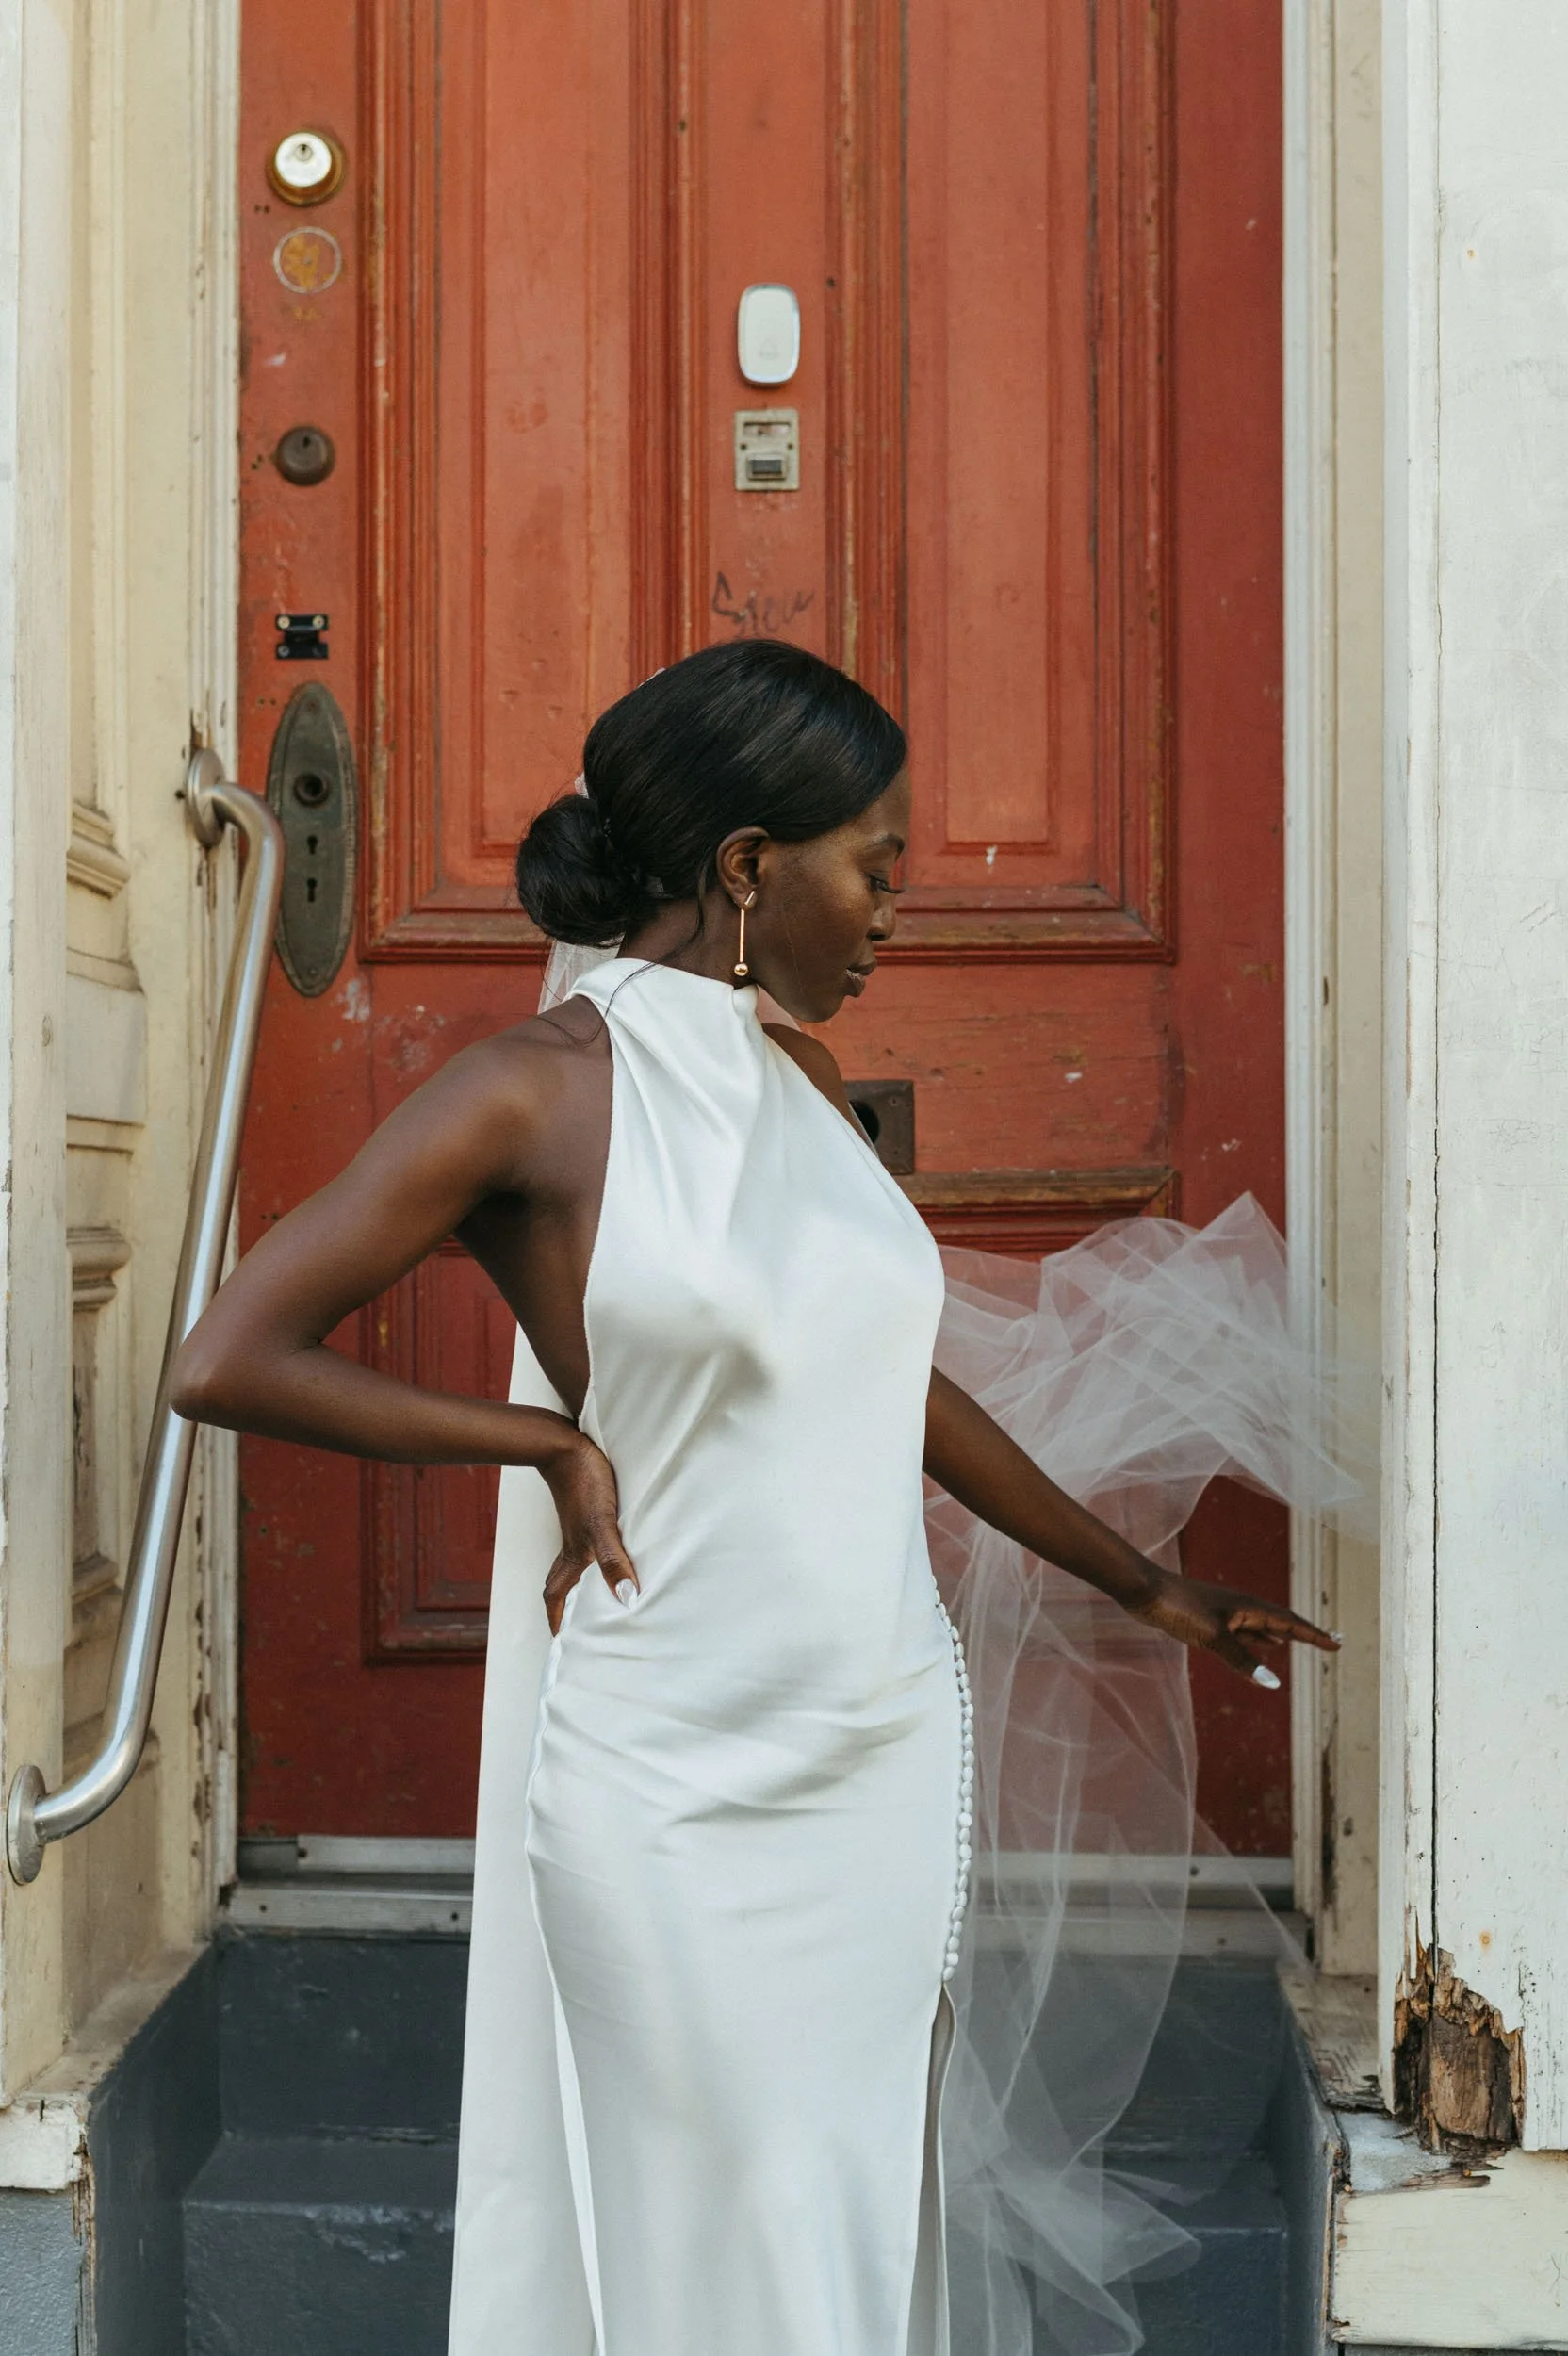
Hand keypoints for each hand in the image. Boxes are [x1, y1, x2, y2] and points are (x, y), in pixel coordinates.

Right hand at [536, 1429, 637, 1633]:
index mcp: (572, 1555)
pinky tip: (614, 1553)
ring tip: (597, 1598)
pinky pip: (590, 1544)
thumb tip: (625, 1598)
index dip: (557, 1620)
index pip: (556, 1596)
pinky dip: (598, 1557)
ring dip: (581, 1583)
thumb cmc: (583, 1483)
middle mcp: (572, 1546)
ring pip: (575, 1565)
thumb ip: (613, 1561)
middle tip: (579, 1628)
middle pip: (562, 1584)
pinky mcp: (588, 1512)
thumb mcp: (602, 1525)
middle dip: (566, 1608)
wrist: (567, 1446)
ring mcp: (579, 1529)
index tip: (560, 1643)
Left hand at [1129, 1568, 1339, 1685]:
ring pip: (1262, 1627)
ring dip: (1282, 1635)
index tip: (1337, 1644)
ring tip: (1300, 1643)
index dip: (1314, 1634)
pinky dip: (1258, 1639)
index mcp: (1248, 1607)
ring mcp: (1225, 1613)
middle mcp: (1241, 1607)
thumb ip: (1242, 1659)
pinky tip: (1263, 1645)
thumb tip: (1274, 1684)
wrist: (1144, 1592)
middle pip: (1281, 1622)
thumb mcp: (1212, 1636)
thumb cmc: (1178, 1609)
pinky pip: (1244, 1631)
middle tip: (1329, 1643)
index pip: (1289, 1622)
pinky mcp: (1209, 1620)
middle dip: (1305, 1633)